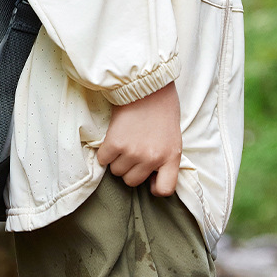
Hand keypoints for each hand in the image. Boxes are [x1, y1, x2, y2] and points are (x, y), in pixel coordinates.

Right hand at [97, 81, 181, 195]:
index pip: (164, 190)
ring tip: (122, 143)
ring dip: (116, 160)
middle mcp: (153, 158)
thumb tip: (150, 178)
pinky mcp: (115, 143)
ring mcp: (133, 152)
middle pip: (133, 181)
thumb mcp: (173, 139)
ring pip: (117, 171)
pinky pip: (104, 159)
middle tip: (131, 152)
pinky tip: (111, 140)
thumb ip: (164, 159)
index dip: (153, 186)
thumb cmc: (161, 110)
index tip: (149, 178)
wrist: (146, 86)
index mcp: (171, 158)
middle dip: (130, 169)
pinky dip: (105, 152)